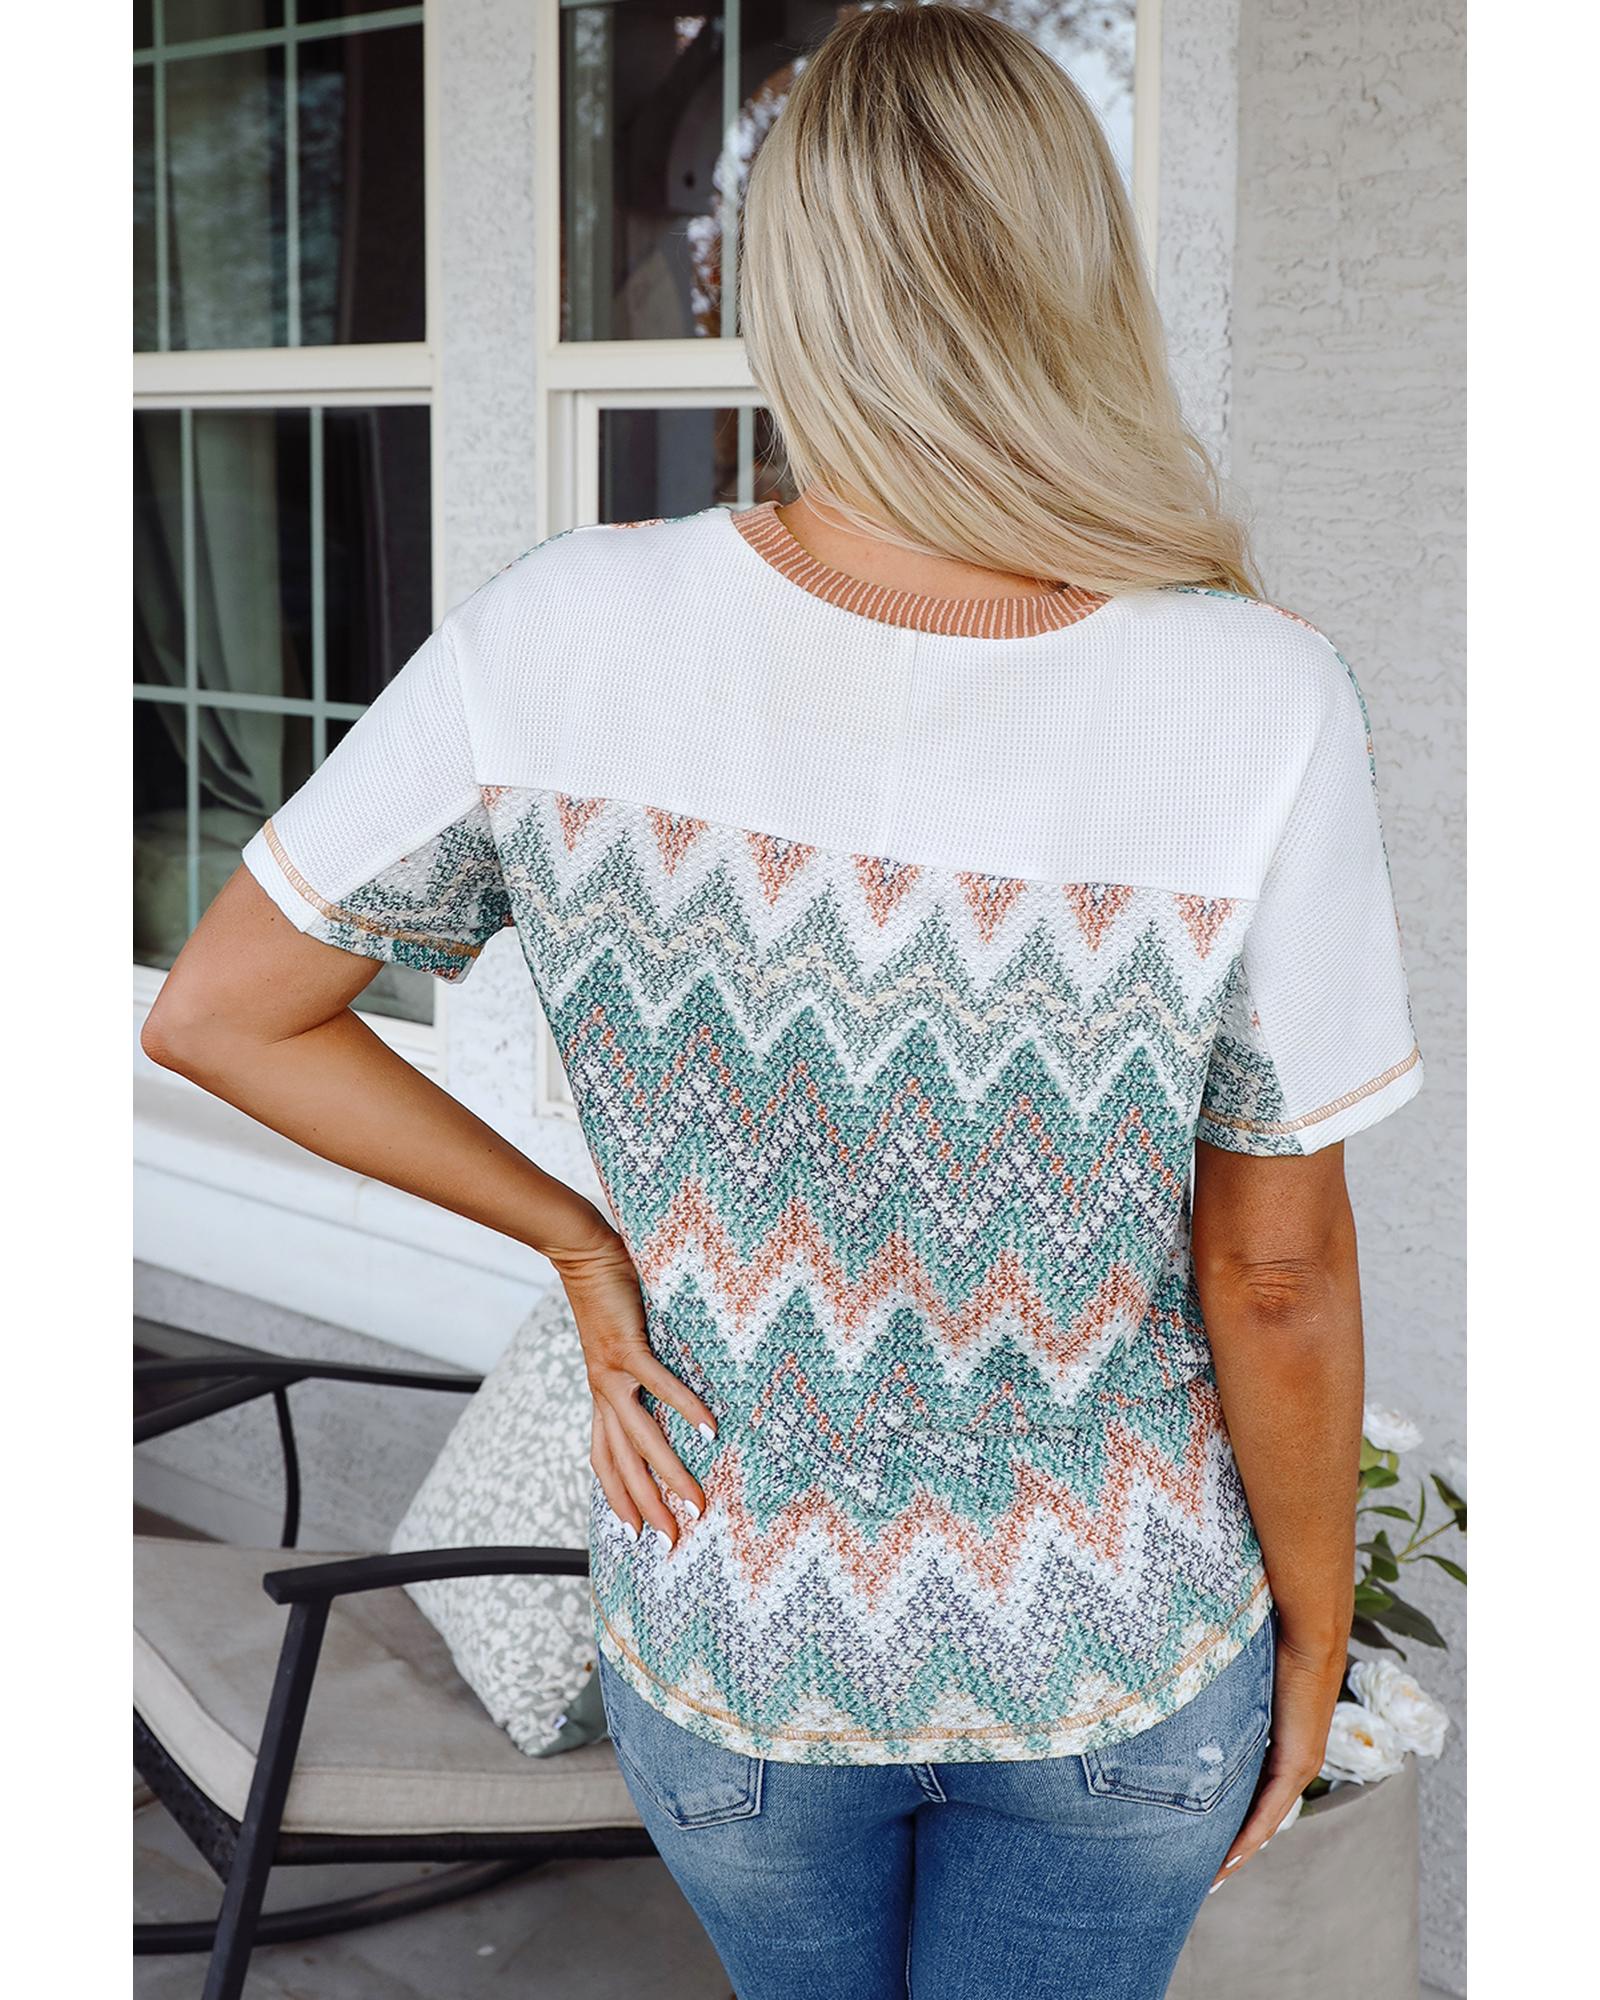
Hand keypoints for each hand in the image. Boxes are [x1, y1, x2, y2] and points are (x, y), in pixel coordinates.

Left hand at [552, 1227, 716, 1548]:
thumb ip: (641, 1371)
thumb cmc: (609, 1296)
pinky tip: (711, 1430)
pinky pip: (659, 1385)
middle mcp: (603, 1393)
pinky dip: (685, 1409)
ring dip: (669, 1474)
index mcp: (601, 1397)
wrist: (581, 1254)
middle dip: (647, 1508)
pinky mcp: (627, 1346)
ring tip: (697, 1503)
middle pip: (622, 1464)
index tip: (637, 1537)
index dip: (618, 1500)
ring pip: (640, 1437)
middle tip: (674, 1544)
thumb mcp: (622, 1345)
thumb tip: (670, 1392)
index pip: (606, 1462)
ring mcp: (612, 1372)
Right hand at [1209, 1625, 1342, 1891]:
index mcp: (1276, 1743)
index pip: (1250, 1792)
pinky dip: (1250, 1836)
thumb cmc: (1269, 1643)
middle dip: (1230, 1846)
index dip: (1228, 1818)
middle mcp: (1292, 1760)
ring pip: (1264, 1820)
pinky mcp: (1298, 1762)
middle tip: (1202, 1870)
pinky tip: (1231, 1857)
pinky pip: (1271, 1810)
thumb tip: (1179, 1686)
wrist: (1307, 1632)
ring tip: (1212, 1875)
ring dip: (1238, 1850)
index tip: (1202, 1839)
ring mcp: (1298, 1764)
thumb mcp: (1236, 1681)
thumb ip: (1218, 1695)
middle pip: (1257, 1815)